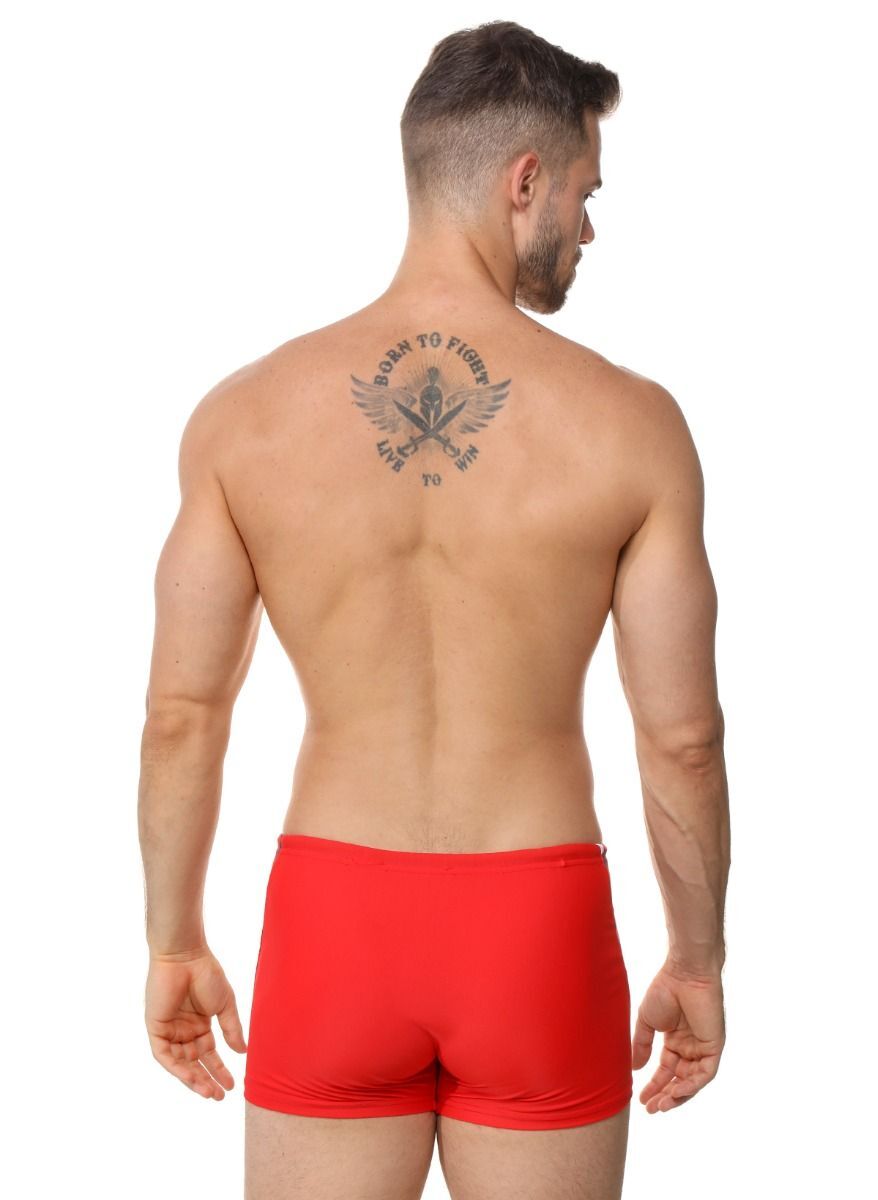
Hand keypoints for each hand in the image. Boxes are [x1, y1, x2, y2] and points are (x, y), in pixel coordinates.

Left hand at [145, 947, 247, 1099]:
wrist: (186, 956)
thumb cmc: (207, 974)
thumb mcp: (225, 1004)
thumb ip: (232, 1029)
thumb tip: (242, 1052)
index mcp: (200, 1024)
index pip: (209, 1054)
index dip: (219, 1070)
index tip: (232, 1085)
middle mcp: (184, 1031)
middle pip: (195, 1062)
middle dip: (206, 1080)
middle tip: (219, 1096)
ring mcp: (170, 1030)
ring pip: (180, 1063)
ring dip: (193, 1079)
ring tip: (209, 1092)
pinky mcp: (156, 1028)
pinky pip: (165, 1055)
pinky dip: (177, 1068)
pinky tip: (191, 1078)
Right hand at [632, 961, 724, 1113]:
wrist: (684, 973)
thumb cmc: (665, 989)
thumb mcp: (647, 1021)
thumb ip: (642, 1045)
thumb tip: (635, 1069)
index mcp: (675, 1040)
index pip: (666, 1070)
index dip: (654, 1085)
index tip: (641, 1099)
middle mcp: (690, 1047)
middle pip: (679, 1080)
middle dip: (665, 1095)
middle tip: (650, 1109)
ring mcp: (703, 1047)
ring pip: (692, 1081)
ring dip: (677, 1096)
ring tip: (661, 1106)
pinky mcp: (714, 1046)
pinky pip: (705, 1073)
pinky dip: (691, 1085)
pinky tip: (675, 1092)